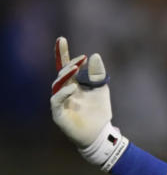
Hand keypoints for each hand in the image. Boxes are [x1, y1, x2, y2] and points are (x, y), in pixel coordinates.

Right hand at [49, 37, 126, 169]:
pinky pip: (56, 100)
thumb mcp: (102, 90)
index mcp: (73, 84)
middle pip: (61, 73)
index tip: (62, 39)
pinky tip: (73, 87)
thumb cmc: (99, 113)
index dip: (62, 53)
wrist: (100, 135)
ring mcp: (60, 102)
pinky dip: (64, 93)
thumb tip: (95, 55)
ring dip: (66, 75)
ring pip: (57, 85)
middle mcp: (63, 91)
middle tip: (80, 59)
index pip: (65, 66)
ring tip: (76, 68)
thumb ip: (98, 74)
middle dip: (68, 64)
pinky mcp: (58, 114)